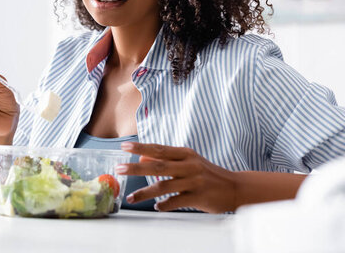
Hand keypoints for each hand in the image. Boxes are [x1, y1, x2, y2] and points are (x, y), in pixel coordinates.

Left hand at [117, 142, 236, 212]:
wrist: (236, 188)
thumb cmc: (208, 174)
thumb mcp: (189, 162)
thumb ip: (168, 160)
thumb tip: (142, 159)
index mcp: (186, 154)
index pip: (159, 149)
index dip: (141, 148)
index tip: (124, 147)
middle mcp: (189, 165)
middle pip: (157, 165)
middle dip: (136, 168)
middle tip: (119, 168)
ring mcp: (194, 182)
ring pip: (163, 186)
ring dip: (144, 192)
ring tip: (131, 198)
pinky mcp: (199, 197)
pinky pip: (176, 202)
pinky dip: (164, 205)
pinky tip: (156, 207)